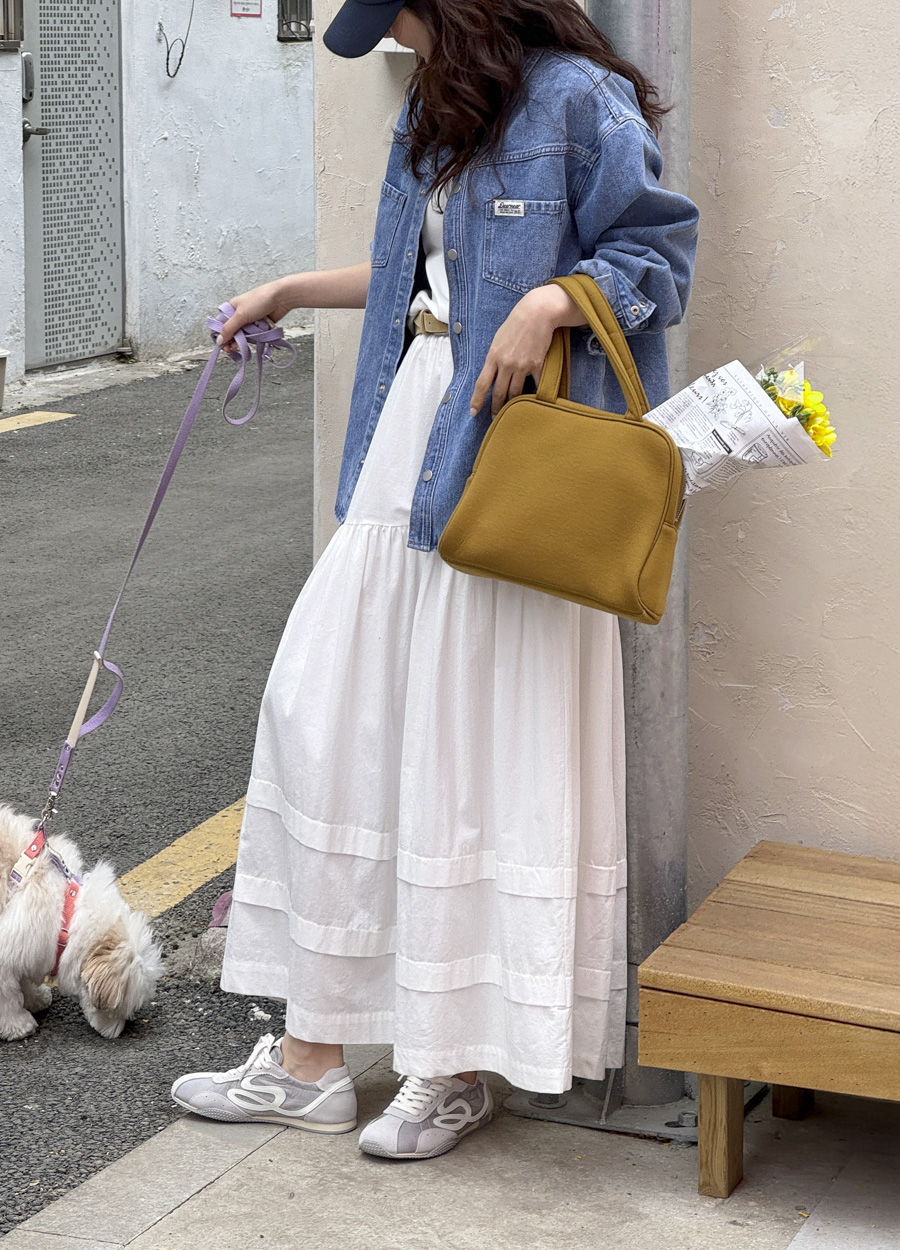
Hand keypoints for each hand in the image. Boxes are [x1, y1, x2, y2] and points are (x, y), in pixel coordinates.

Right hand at [216, 279, 295, 351]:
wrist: (281, 298)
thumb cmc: (259, 300)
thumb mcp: (241, 315)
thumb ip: (229, 329)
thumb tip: (219, 340)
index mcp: (232, 308)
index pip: (222, 325)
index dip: (222, 336)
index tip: (223, 346)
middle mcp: (240, 314)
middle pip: (233, 332)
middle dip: (233, 340)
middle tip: (233, 348)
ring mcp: (250, 320)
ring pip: (244, 335)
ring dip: (244, 340)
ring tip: (243, 345)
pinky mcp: (259, 325)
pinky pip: (254, 335)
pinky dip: (254, 338)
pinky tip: (254, 340)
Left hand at [469, 284, 585, 418]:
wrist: (536, 313)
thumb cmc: (516, 323)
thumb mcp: (498, 339)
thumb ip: (494, 357)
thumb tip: (492, 373)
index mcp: (492, 356)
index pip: (482, 384)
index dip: (477, 400)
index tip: (474, 412)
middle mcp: (506, 364)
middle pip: (499, 393)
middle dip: (496, 408)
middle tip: (495, 418)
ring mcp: (522, 366)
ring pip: (516, 392)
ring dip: (513, 404)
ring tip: (512, 411)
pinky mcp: (537, 365)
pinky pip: (536, 385)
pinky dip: (535, 394)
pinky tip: (535, 401)